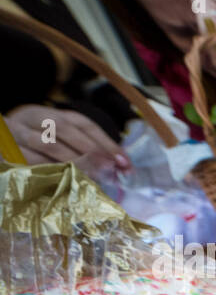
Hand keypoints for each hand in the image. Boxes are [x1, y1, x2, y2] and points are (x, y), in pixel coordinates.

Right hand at [3, 105, 125, 166]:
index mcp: (48, 112)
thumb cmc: (35, 147)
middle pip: (65, 129)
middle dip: (93, 151)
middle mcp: (31, 117)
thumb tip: (121, 165)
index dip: (106, 141)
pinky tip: (69, 182)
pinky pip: (32, 162)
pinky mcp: (7, 152)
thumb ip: (88, 148)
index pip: (82, 123)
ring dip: (75, 162)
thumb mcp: (59, 141)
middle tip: (111, 170)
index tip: (125, 162)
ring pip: (49, 145)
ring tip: (94, 177)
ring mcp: (16, 133)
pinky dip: (53, 172)